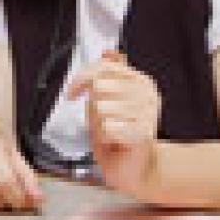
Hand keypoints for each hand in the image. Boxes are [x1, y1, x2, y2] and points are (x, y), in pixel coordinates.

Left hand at [67, 51, 160, 196]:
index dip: (81, 79)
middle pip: (100, 87)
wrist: (135, 168)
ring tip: (112, 132)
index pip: (103, 67)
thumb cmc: (118, 132)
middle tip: (105, 122)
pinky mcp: (144, 133)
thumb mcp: (108, 99)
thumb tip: (109, 51)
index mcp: (141, 81)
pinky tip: (116, 142)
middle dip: (93, 107)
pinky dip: (105, 138)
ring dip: (99, 125)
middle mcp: (148, 93)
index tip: (71, 94)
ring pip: (101, 108)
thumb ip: (109, 75)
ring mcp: (148, 112)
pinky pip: (107, 128)